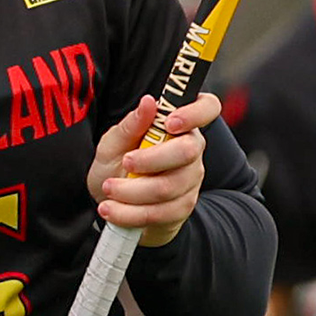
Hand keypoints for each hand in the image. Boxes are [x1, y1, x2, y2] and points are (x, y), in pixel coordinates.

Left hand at [87, 94, 220, 246]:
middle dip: (151, 159)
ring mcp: (191, 180)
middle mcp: (192, 149)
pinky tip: (113, 209)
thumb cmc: (117, 164)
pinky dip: (131, 213)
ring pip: (169, 186)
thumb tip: (148, 102)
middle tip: (125, 162)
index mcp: (180, 124)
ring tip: (109, 189)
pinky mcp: (182, 207)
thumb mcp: (114, 142)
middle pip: (188, 150)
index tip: (170, 123)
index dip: (195, 113)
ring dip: (132, 191)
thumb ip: (131, 124)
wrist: (114, 202)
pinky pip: (161, 212)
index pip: (207, 107)